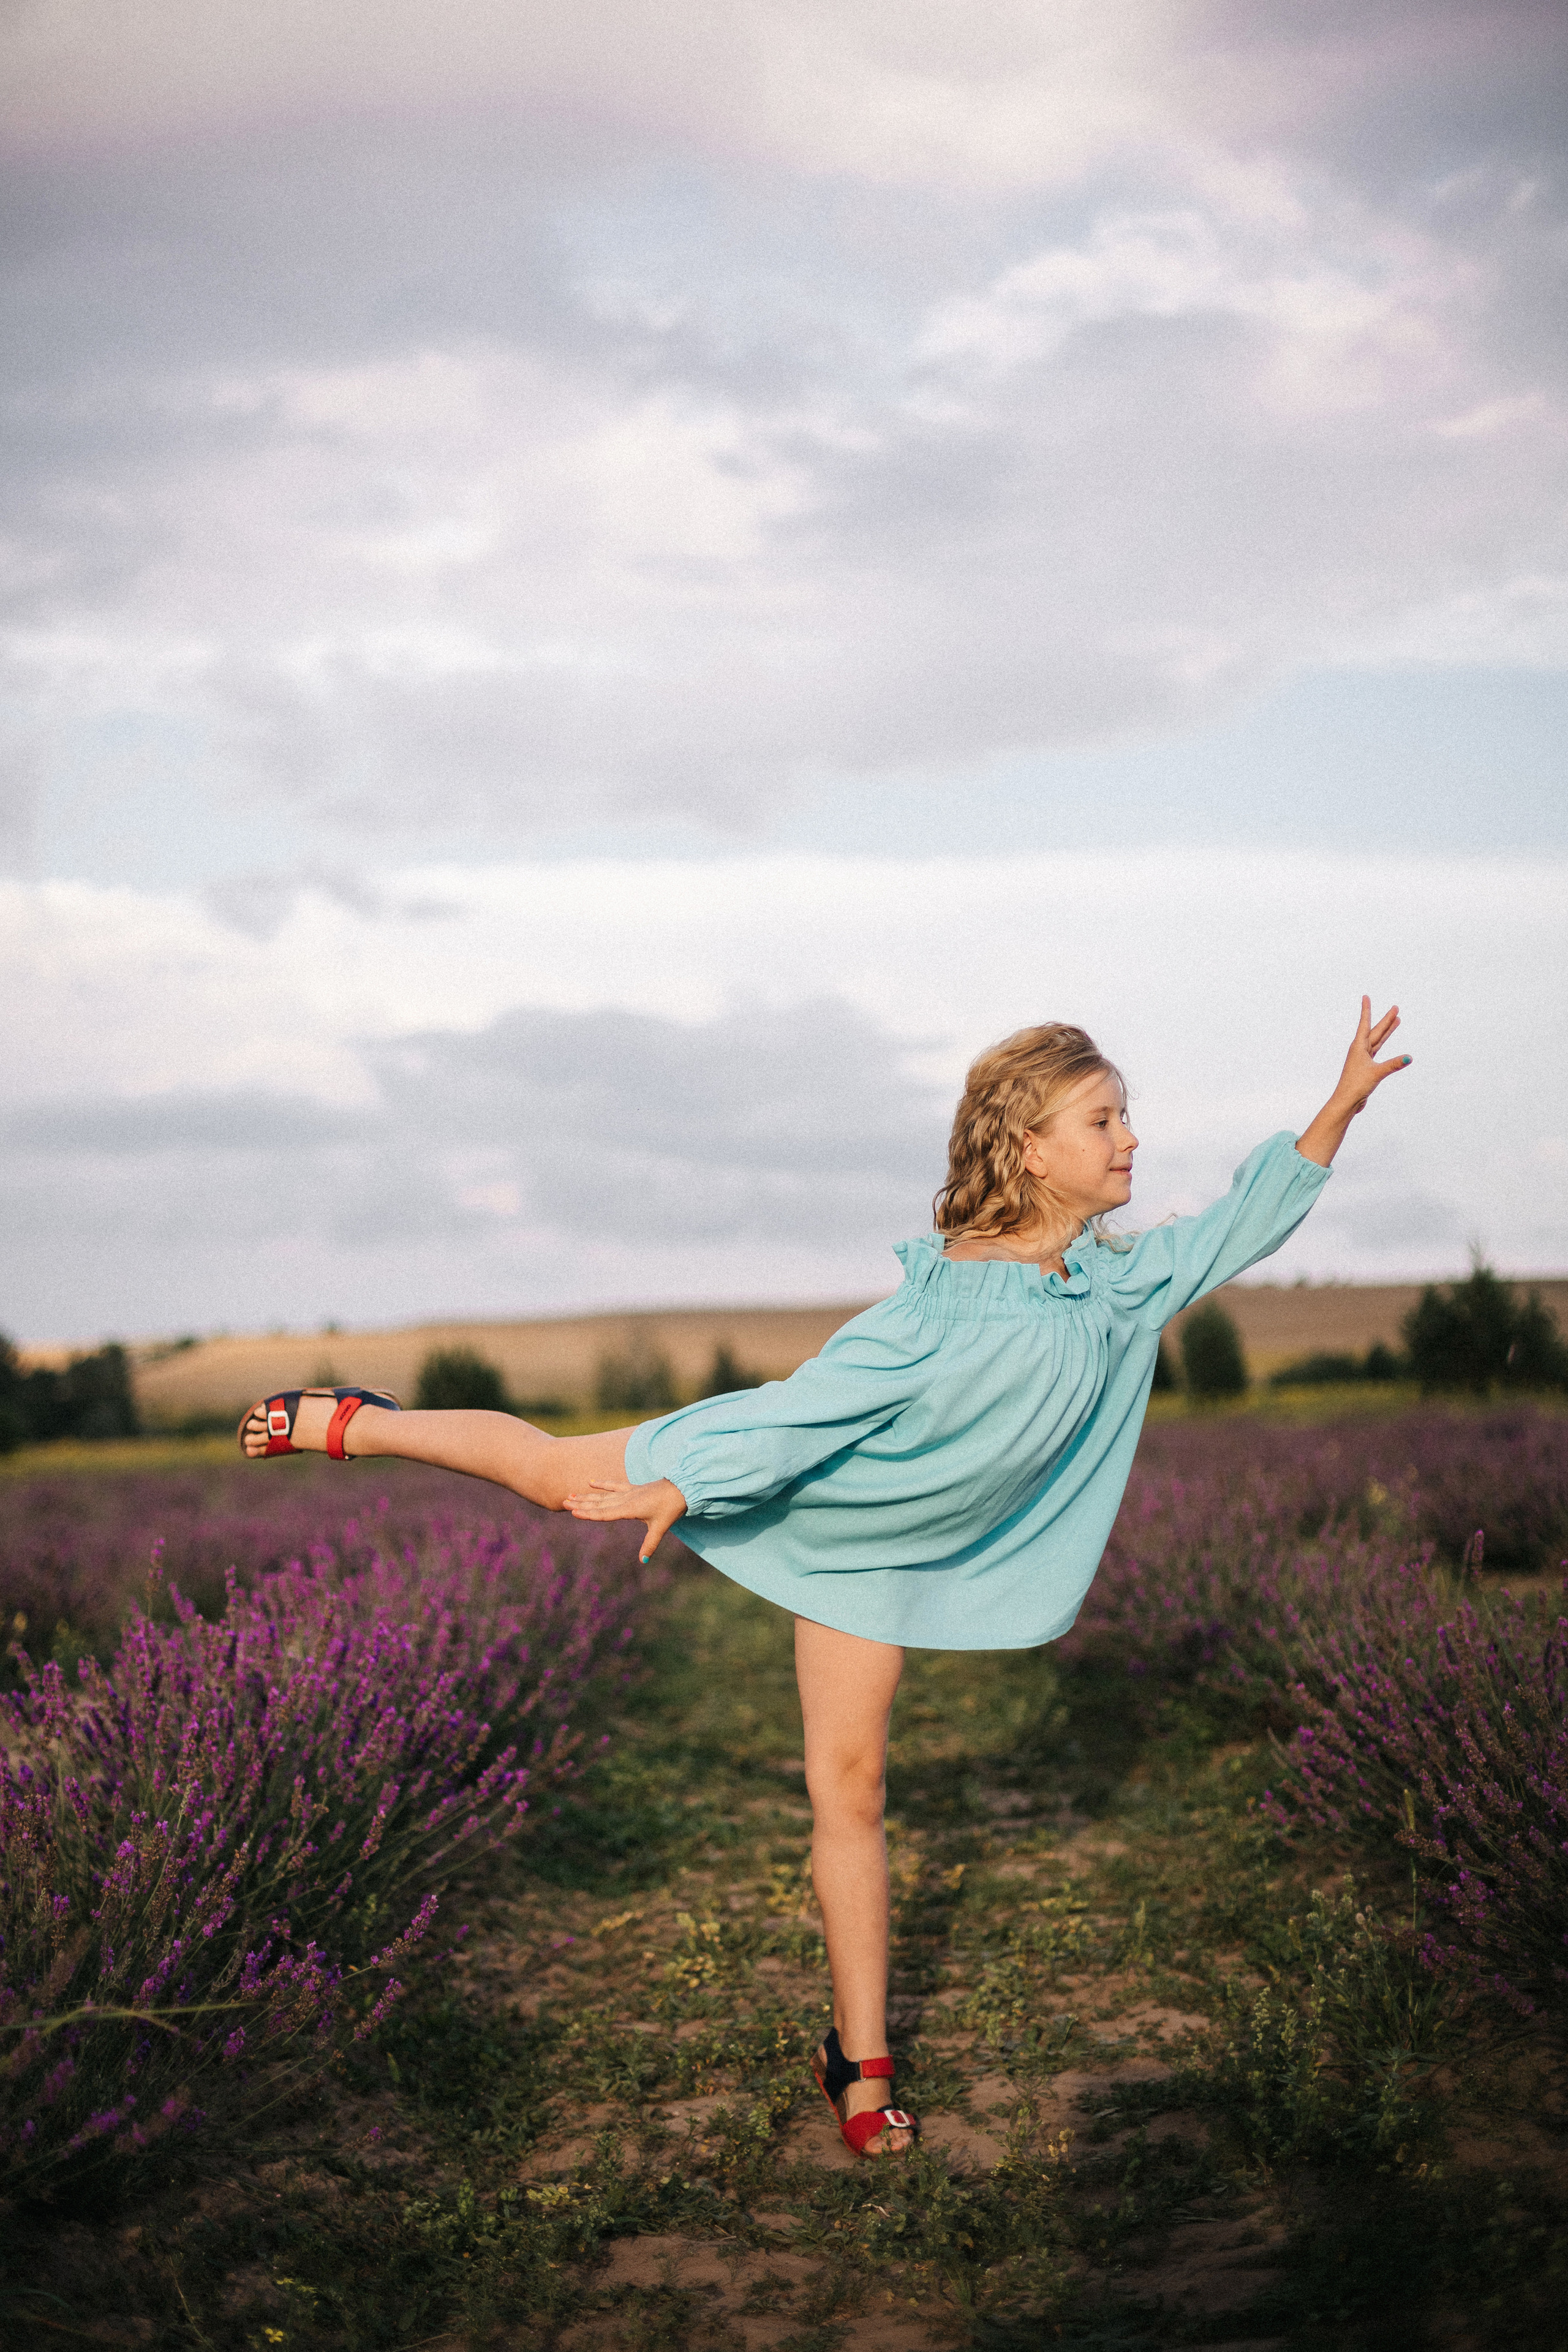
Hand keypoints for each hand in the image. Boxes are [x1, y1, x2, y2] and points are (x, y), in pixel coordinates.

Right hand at [563, 1475, 686, 1561]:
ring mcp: (629, 1492)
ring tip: (571, 1494)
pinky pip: (615, 1485)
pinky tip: (592, 1481)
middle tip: (564, 1502)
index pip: (604, 1513)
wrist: (682, 1488)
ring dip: (587, 1496)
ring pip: (604, 1495)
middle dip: (581, 1503)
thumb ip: (650, 1544)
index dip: (588, 1513)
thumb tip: (643, 1561)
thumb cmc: (671, 1508)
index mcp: (629, 1509)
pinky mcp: (634, 1488)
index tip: (573, 1511)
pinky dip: (604, 1484)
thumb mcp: (660, 1528)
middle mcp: (626, 1499)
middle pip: (599, 1503)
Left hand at [1332, 995, 1411, 1115]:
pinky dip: (1384, 1044)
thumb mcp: (1377, 1073)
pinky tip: (1385, 1040)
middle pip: (1376, 1031)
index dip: (1366, 1010)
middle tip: (1395, 1007)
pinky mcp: (1367, 1067)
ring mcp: (1363, 1058)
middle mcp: (1360, 1050)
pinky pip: (1377, 1050)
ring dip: (1387, 1031)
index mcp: (1358, 1047)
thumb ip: (1394, 1064)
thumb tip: (1409, 1058)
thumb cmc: (1356, 1086)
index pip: (1365, 1024)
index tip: (1365, 997)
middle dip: (1385, 1020)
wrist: (1347, 1101)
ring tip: (1396, 1020)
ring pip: (1378, 1040)